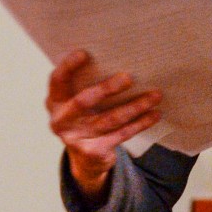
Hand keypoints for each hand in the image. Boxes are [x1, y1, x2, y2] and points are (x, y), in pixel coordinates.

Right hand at [46, 49, 161, 203]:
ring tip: (155, 95)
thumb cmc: (88, 116)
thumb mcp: (81, 101)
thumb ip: (90, 84)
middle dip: (107, 89)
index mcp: (56, 101)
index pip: (57, 81)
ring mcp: (76, 138)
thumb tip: (123, 58)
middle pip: (83, 102)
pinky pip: (122, 134)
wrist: (86, 157)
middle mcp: (61, 120)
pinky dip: (141, 123)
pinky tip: (155, 113)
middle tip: (129, 77)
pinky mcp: (93, 151)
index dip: (68, 67)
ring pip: (110, 119)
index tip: (84, 53)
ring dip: (135, 106)